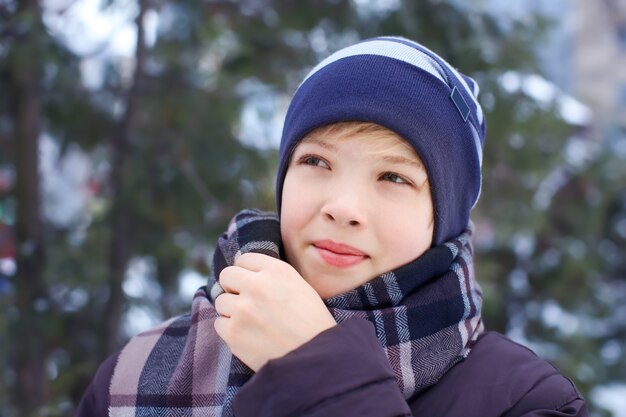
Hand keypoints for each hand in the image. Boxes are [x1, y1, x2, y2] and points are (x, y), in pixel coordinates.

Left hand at [214, 252, 336, 371]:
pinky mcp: (233, 332)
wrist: (315, 358)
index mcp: (276, 270)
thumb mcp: (299, 286)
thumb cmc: (312, 323)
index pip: (244, 259)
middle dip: (233, 287)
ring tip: (252, 322)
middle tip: (246, 301)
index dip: (247, 272)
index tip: (252, 283)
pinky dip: (230, 330)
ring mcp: (242, 309)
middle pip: (226, 276)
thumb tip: (245, 269)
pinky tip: (248, 336)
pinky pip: (219, 324)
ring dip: (232, 310)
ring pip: (221, 301)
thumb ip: (272, 275)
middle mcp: (257, 285)